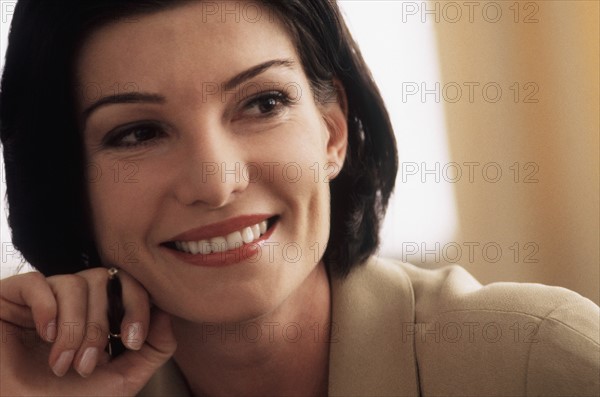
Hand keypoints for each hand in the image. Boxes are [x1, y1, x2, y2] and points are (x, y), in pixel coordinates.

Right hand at [0, 268, 176, 395]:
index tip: (132, 340)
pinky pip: (38, 282)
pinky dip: (46, 309)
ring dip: (73, 328)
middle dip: (102, 324)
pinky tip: (44, 335)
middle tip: (88, 364)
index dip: (138, 306)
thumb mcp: (121, 380)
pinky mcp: (12, 296)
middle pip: (105, 279)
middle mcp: (74, 301)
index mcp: (100, 314)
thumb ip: (153, 350)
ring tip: (60, 364)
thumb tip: (166, 314)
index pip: (129, 285)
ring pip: (75, 283)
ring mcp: (44, 297)